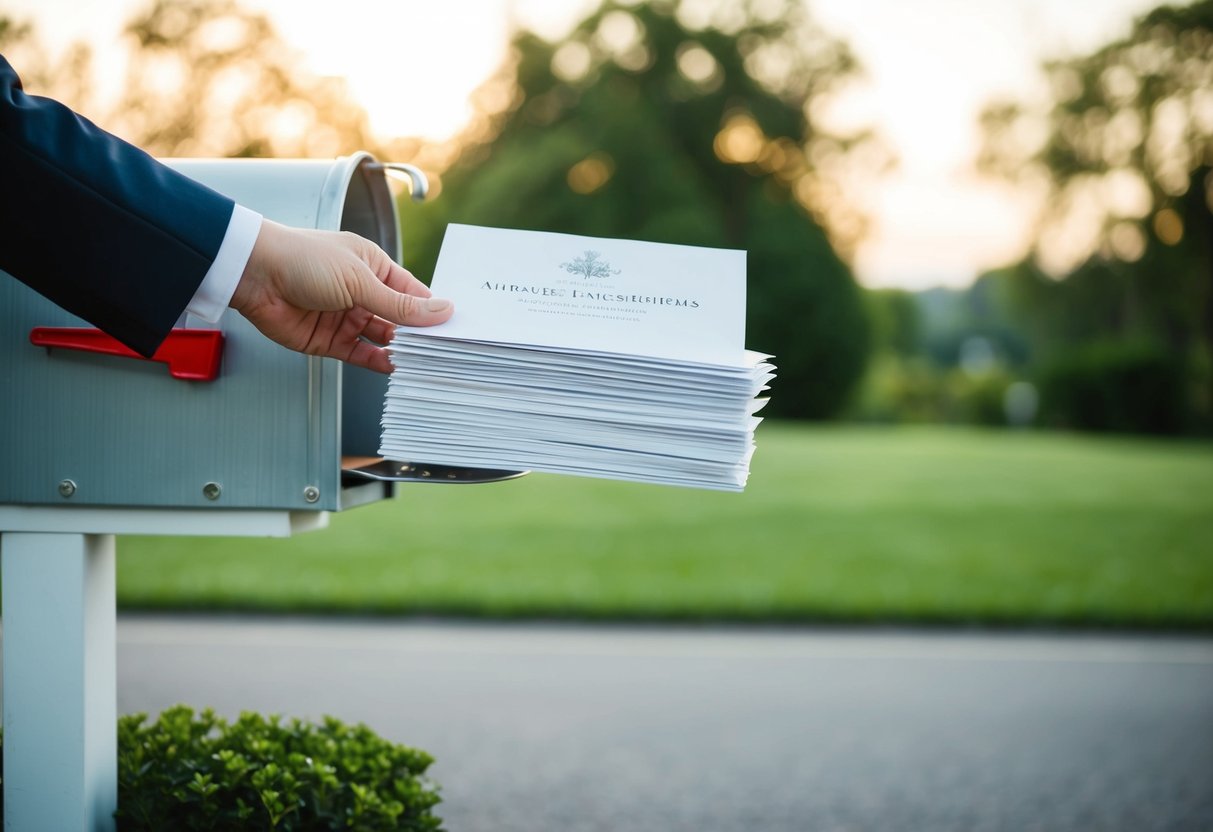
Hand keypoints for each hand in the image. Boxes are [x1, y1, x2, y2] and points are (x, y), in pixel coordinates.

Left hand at [229, 219, 452, 372]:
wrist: (253, 274)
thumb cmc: (303, 260)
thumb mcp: (360, 280)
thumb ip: (400, 304)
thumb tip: (442, 310)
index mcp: (373, 267)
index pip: (412, 293)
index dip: (432, 311)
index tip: (454, 329)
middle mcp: (362, 293)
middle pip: (400, 319)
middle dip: (419, 334)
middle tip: (444, 351)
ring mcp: (346, 317)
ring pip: (382, 340)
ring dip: (400, 351)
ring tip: (423, 363)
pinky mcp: (329, 341)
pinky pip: (361, 355)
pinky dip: (378, 363)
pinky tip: (396, 369)